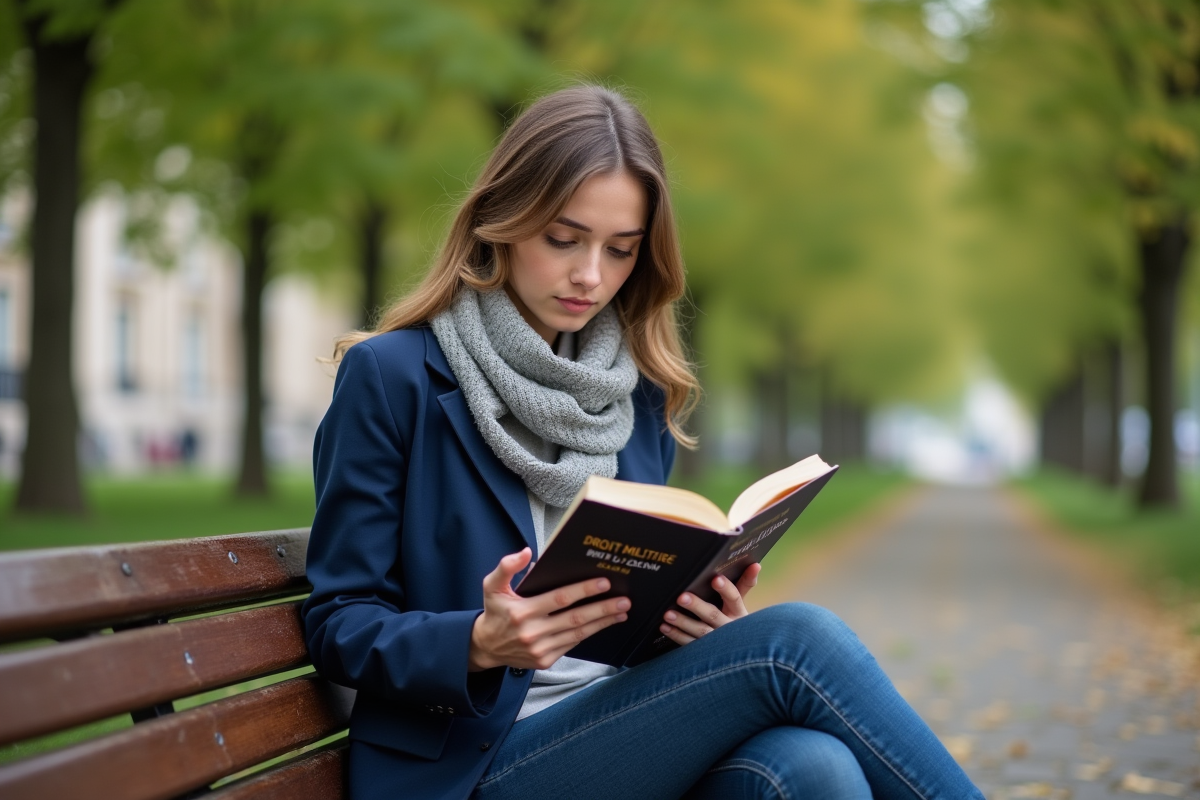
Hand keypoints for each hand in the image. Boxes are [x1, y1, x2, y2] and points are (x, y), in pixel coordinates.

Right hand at [469, 548, 630, 671]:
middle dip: (602, 608)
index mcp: (522, 612)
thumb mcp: (492, 586)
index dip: (583, 590)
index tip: (604, 582)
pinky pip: (572, 645)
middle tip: (624, 600)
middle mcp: (532, 632)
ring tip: (621, 612)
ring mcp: (540, 649)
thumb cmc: (494, 611)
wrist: (486, 646)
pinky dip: (589, 633)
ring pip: (578, 634)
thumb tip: (527, 552)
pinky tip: (603, 624)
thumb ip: (506, 567)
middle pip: (575, 619)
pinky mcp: (545, 660)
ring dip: (602, 623)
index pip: (559, 599)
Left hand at [659, 562, 760, 645]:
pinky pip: (689, 645)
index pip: (734, 598)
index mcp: (739, 612)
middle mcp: (729, 627)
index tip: (715, 579)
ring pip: (700, 632)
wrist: (741, 653)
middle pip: (713, 616)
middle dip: (697, 606)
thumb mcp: (741, 604)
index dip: (726, 588)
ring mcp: (717, 642)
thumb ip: (745, 583)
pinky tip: (665, 627)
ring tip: (668, 614)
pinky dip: (677, 636)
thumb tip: (756, 565)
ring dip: (683, 623)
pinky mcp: (705, 653)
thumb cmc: (736, 620)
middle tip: (682, 597)